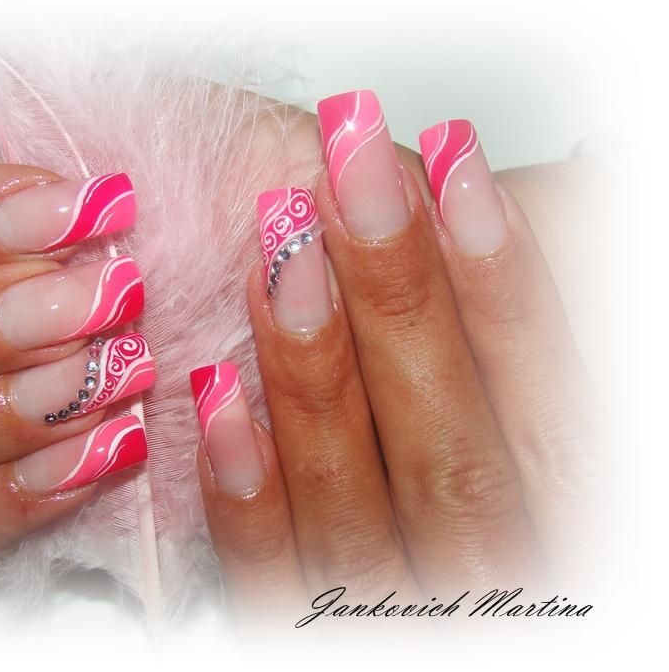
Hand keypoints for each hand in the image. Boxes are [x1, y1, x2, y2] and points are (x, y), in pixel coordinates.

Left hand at [193, 91, 598, 623]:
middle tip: (349, 169)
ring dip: (314, 369)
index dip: (507, 290)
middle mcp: (486, 589)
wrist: (447, 613)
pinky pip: (274, 583)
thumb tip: (476, 205)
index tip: (455, 166)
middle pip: (451, 456)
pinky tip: (216, 389)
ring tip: (281, 243)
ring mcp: (392, 625)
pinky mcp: (302, 638)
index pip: (551, 420)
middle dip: (400, 298)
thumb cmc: (493, 495)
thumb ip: (514, 355)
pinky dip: (247, 492)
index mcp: (572, 538)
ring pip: (356, 513)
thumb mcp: (532, 434)